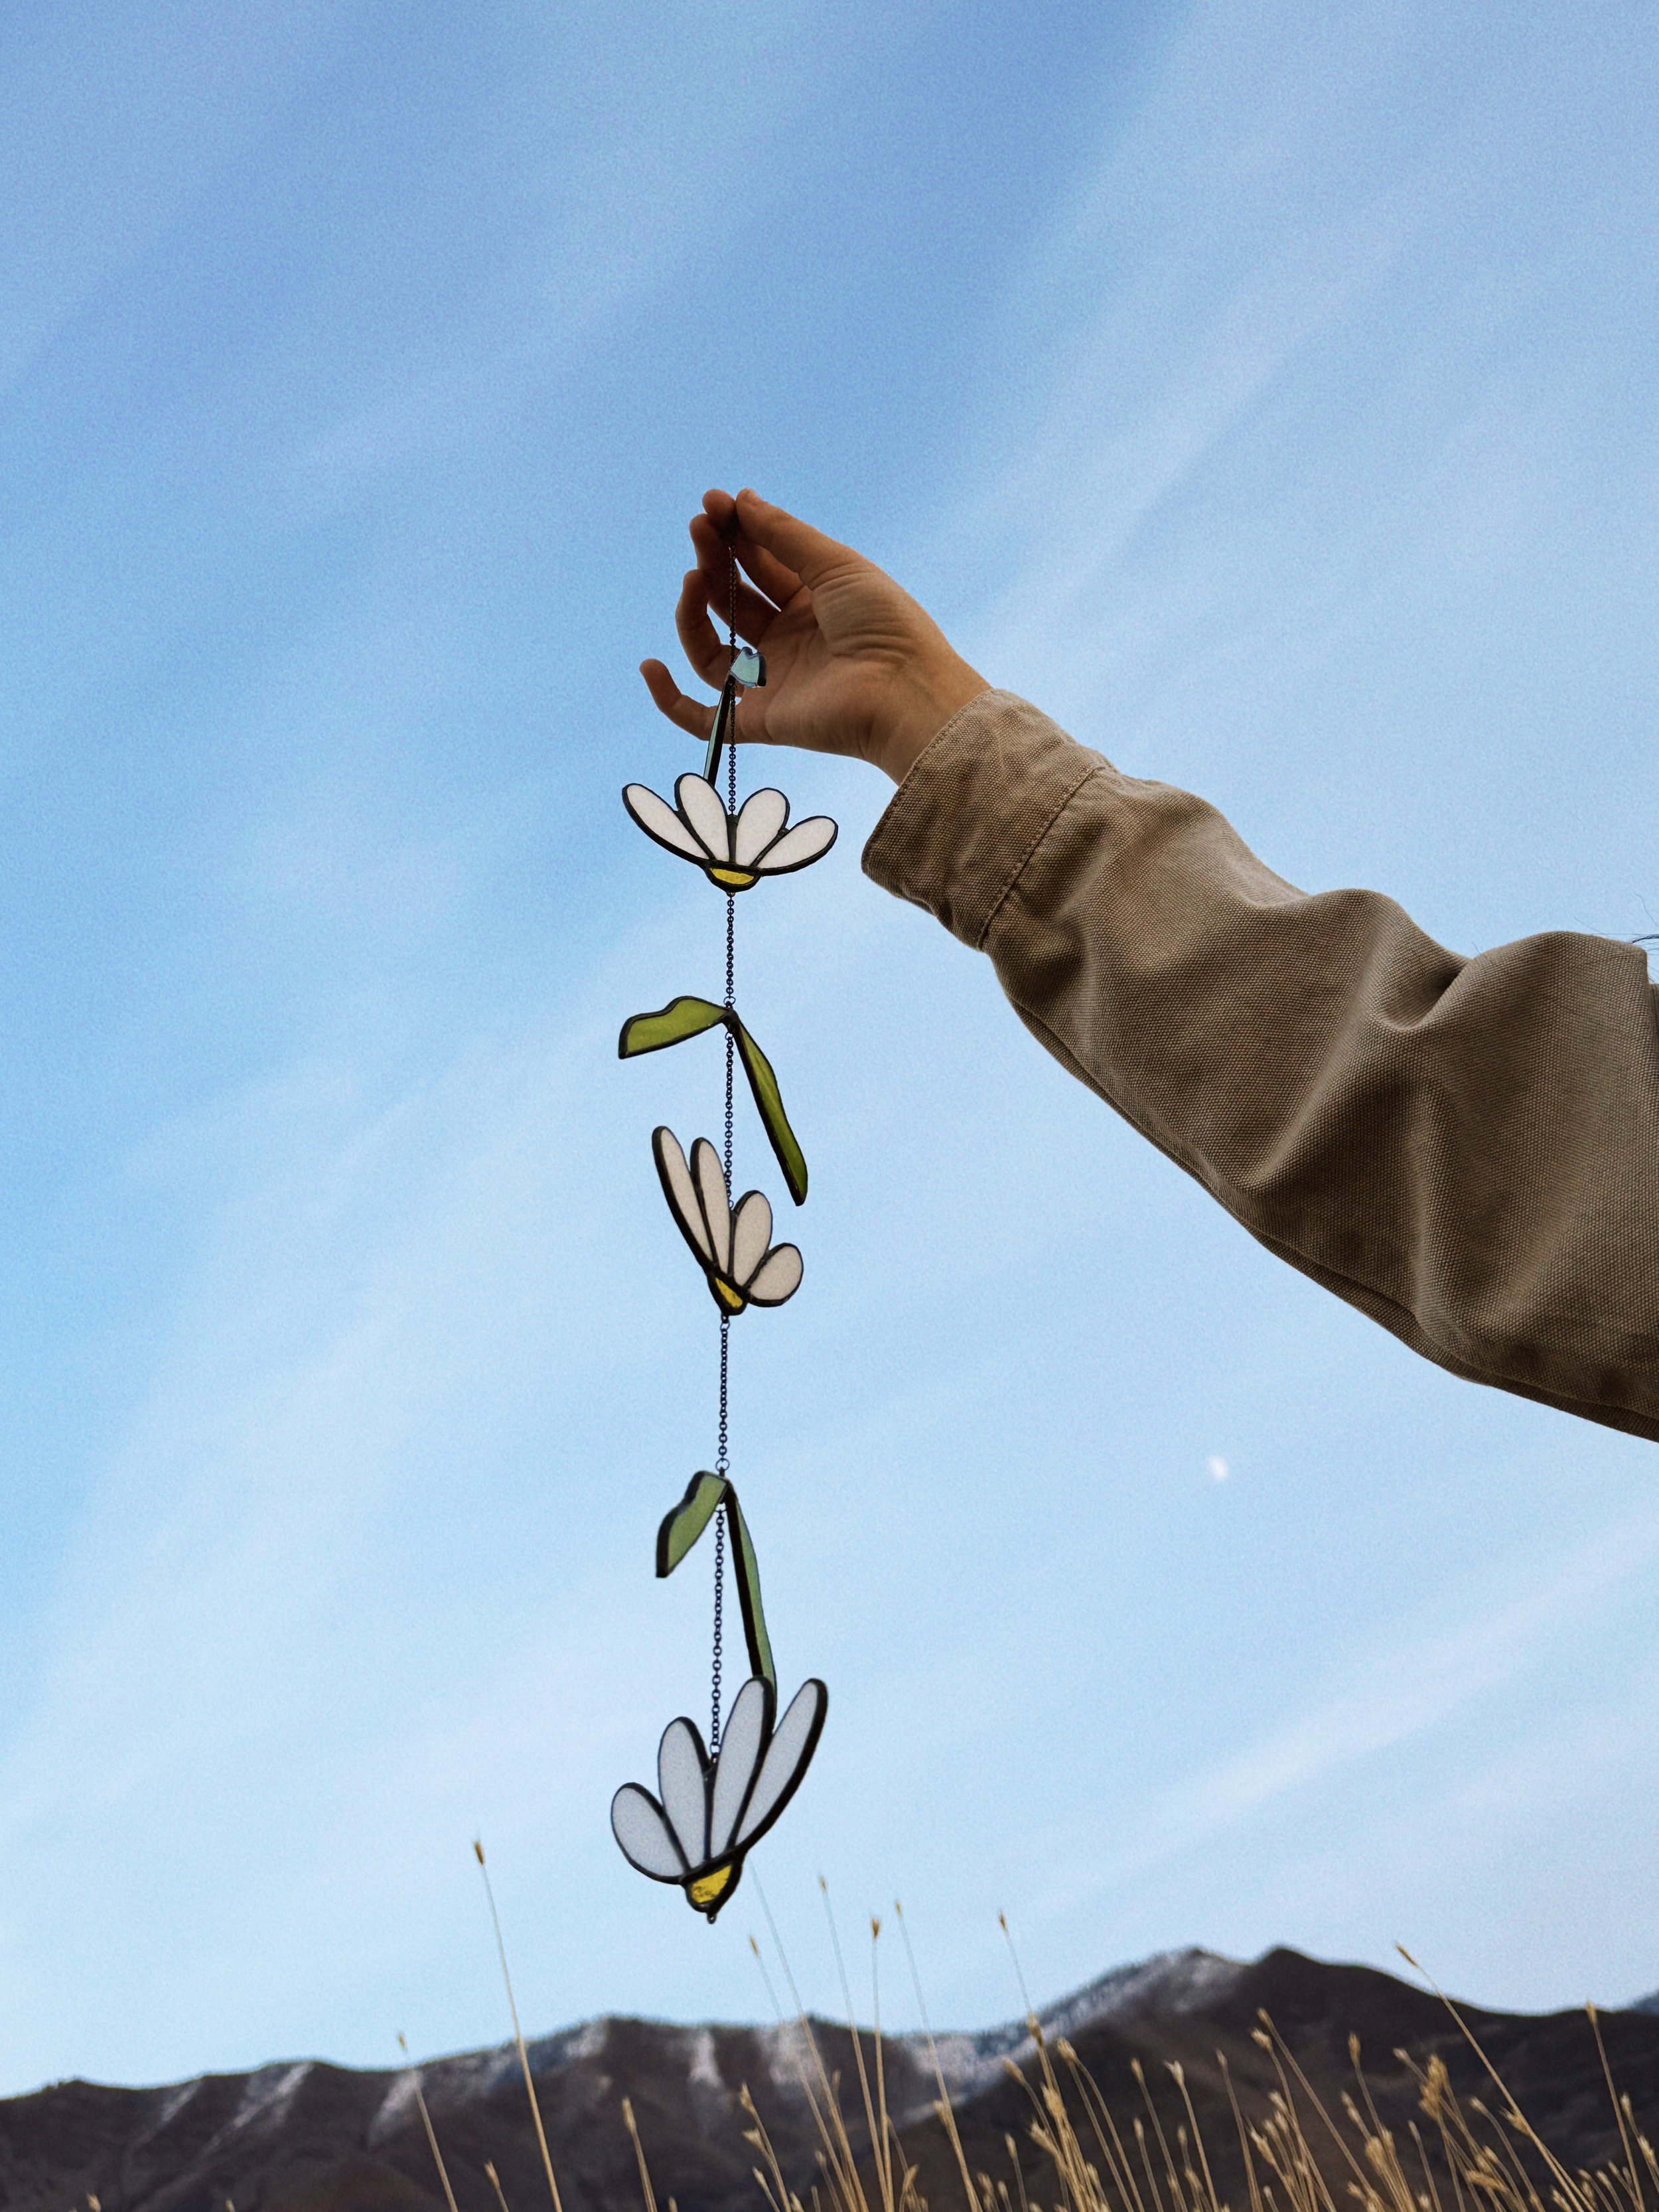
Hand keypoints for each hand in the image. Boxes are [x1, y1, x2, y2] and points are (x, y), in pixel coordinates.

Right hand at [639, 489, 987, 783]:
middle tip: (701, 526)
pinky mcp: (758, 720)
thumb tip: (743, 500)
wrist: (901, 691)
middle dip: (714, 558)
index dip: (736, 532)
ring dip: (694, 610)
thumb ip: (784, 535)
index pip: (761, 563)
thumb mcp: (834, 565)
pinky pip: (701, 718)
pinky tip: (651, 666)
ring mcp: (770, 681)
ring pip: (710, 647)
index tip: (714, 503)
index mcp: (813, 602)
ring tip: (695, 575)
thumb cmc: (884, 624)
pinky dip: (669, 699)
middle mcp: (788, 641)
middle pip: (733, 598)